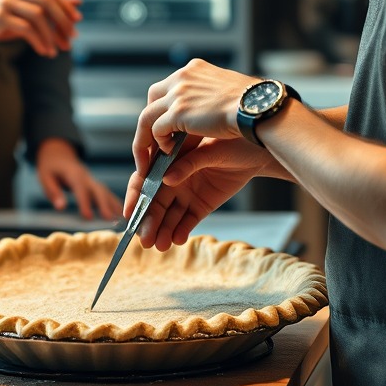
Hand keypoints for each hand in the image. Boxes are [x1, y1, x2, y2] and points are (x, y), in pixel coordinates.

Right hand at [0, 0, 80, 57]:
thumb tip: (78, 3)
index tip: (77, 22)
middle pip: (47, 0)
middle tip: (72, 38)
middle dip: (63, 20)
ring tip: (57, 50)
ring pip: (39, 16)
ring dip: (52, 35)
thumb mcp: (20, 11)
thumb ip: (46, 6)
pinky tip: (44, 51)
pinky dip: (39, 41)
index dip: (65, 6)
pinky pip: (27, 29)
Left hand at [34, 139, 120, 219]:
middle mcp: (86, 177)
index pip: (80, 189)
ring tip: (121, 219)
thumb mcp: (45, 177)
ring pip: (105, 191)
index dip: (84, 202)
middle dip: (104, 204)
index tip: (88, 217)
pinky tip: (120, 213)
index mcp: (73, 174)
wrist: (59, 153)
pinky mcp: (94, 184)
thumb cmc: (50, 167)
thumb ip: (53, 192)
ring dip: (113, 205)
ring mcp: (92, 180)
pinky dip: (114, 202)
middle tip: (109, 219)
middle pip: (98, 190)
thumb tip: (61, 207)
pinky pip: (106, 193)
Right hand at [124, 135, 283, 250]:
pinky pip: (187, 220)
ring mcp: (186, 192)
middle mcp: (172, 178)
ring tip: (161, 245)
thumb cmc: (230, 140)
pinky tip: (178, 240)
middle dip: (148, 222)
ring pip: (169, 215)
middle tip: (145, 240)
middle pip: (154, 203)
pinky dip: (181, 231)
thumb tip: (166, 180)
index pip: (144, 181)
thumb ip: (188, 163)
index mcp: (166, 160)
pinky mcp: (201, 204)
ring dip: (163, 231)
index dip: (135, 198)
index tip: (129, 215)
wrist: (255, 150)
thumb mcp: (208, 149)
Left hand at [132, 58, 258, 159]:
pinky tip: (169, 152)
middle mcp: (182, 77)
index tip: (165, 125)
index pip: (168, 86)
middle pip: (152, 98)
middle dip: (150, 120)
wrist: (258, 107)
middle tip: (151, 141)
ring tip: (150, 157)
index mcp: (194, 69)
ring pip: (147, 116)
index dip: (164, 107)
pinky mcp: (178, 111)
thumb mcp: (227, 90)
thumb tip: (209, 109)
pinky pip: (156, 129)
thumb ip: (210, 96)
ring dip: (146, 139)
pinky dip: (159, 143)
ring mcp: (178, 93)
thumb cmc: (253, 103)